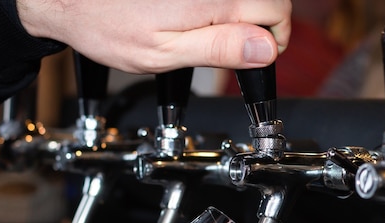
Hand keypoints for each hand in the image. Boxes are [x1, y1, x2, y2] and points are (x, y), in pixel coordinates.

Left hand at [16, 0, 290, 72]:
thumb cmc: (108, 26)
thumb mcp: (164, 54)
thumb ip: (220, 49)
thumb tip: (266, 50)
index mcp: (210, 2)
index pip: (276, 11)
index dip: (274, 39)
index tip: (257, 55)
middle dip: (261, 24)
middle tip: (234, 46)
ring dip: (239, 11)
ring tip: (208, 29)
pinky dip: (219, 4)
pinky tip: (197, 14)